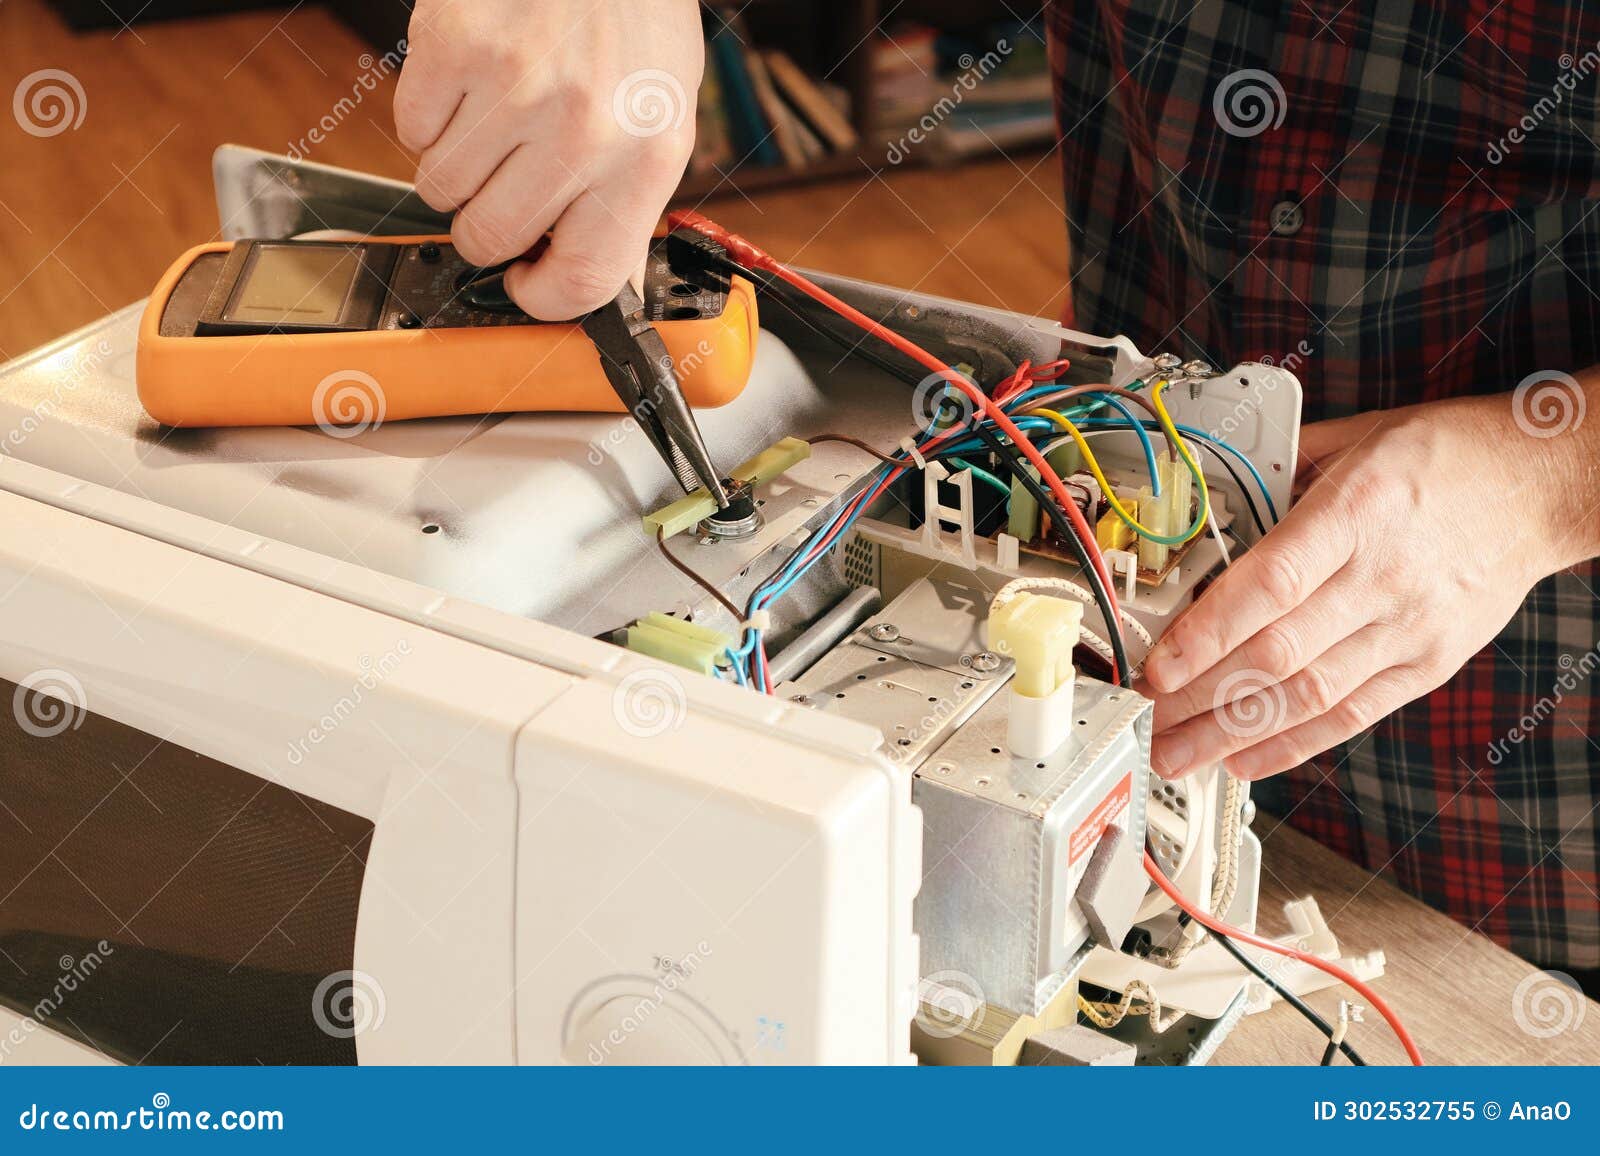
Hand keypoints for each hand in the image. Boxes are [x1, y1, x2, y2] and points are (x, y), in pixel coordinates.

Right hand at [395, 0, 702, 318]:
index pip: (581, 280)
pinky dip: (429, 114)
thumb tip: (586, 276)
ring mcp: (514, 87)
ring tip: (494, 121)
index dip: (541, 296)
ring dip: (455, 167)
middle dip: (486, 224)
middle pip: (489, 238)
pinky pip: (411, 126)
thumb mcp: (662, 118)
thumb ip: (623, 200)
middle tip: (503, 185)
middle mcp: (580, 131)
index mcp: (644, 159)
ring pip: (441, 187)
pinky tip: (471, 83)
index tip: (525, 282)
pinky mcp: (455, 44)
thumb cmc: (636, 18)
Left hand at [1141, 384, 1599, 780]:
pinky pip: (1352, 714)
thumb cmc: (1448, 456)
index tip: (1157, 666)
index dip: (1205, 634)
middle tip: (1146, 720)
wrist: (1543, 484)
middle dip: (1200, 697)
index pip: (1268, 586)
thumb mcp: (1358, 437)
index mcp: (1356, 513)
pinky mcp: (1429, 663)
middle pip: (1276, 653)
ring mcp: (1409, 629)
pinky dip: (1294, 744)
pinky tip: (1244, 758)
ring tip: (1179, 754)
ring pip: (1307, 696)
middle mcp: (1381, 578)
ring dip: (1232, 734)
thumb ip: (1280, 471)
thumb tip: (1207, 495)